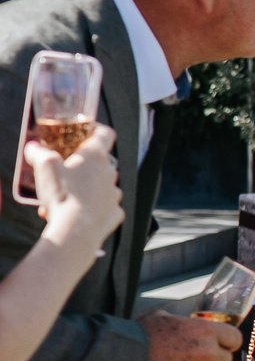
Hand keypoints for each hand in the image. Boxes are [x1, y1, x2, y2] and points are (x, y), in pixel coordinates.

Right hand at [27, 122, 120, 244]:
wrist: (76, 230)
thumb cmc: (62, 195)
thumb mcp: (43, 166)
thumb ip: (38, 152)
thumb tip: (34, 147)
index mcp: (96, 156)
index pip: (105, 133)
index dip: (95, 129)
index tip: (83, 131)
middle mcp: (110, 173)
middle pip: (98, 162)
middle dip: (78, 166)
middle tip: (61, 173)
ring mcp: (114, 194)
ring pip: (98, 186)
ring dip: (81, 190)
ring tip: (60, 199)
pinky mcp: (115, 213)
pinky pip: (103, 206)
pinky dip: (90, 208)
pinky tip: (74, 213)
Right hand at [135, 308, 239, 360]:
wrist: (122, 359)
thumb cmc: (141, 335)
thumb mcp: (165, 317)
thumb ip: (186, 323)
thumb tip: (192, 326)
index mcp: (205, 332)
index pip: (235, 338)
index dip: (228, 341)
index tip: (224, 343)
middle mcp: (207, 354)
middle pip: (226, 360)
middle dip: (214, 358)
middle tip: (197, 355)